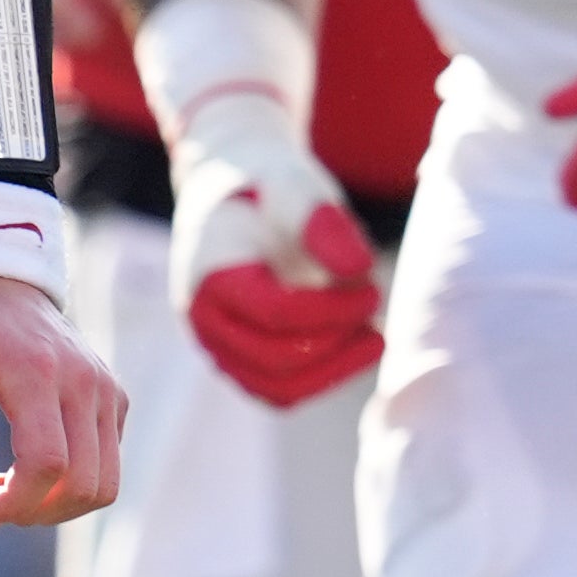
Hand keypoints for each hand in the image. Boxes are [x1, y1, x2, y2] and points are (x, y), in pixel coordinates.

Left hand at [0, 273, 124, 527]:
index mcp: (35, 371)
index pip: (47, 462)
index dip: (17, 503)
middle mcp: (82, 381)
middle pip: (82, 483)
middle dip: (35, 512)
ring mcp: (104, 390)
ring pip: (104, 483)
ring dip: (57, 507)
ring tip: (10, 492)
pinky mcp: (114, 399)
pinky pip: (107, 466)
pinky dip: (73, 485)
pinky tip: (29, 469)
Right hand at [168, 91, 383, 407]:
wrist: (232, 190)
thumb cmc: (268, 185)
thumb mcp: (294, 187)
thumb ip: (322, 223)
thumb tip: (359, 268)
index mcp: (209, 273)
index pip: (276, 313)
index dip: (332, 309)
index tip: (373, 290)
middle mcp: (202, 318)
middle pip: (275, 359)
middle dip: (336, 341)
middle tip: (373, 306)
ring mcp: (216, 344)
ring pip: (277, 389)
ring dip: (332, 370)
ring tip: (373, 337)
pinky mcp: (237, 358)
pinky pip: (278, 390)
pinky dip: (319, 377)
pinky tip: (352, 346)